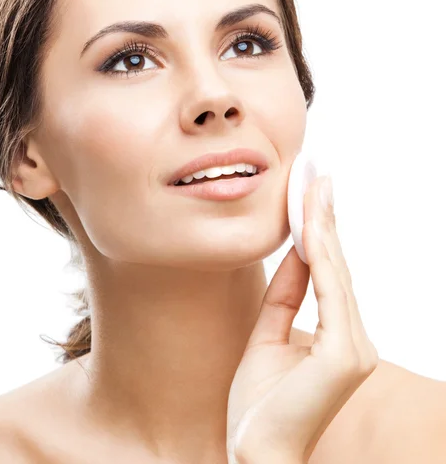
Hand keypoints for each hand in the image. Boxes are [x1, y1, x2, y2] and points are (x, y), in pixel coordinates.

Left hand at [226, 176, 378, 463]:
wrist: (254, 453)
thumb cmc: (260, 403)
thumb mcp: (268, 334)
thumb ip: (286, 294)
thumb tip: (294, 250)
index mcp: (338, 335)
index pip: (326, 272)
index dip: (317, 230)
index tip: (310, 192)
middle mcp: (354, 338)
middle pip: (334, 265)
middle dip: (323, 216)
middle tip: (316, 173)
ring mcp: (355, 346)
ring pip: (334, 271)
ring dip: (321, 225)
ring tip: (313, 186)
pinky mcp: (345, 354)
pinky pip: (327, 292)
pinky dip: (317, 255)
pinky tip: (307, 225)